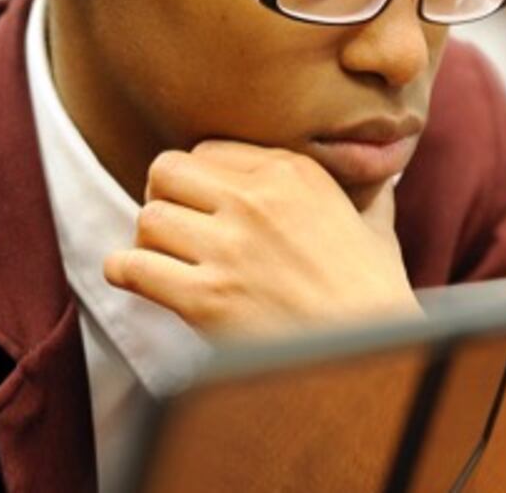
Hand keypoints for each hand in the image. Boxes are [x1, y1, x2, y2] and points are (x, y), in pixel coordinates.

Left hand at [103, 140, 420, 335]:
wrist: (374, 353)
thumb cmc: (376, 295)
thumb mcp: (376, 227)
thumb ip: (367, 194)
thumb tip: (380, 175)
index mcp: (293, 173)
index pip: (209, 151)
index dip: (199, 180)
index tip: (205, 206)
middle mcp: (257, 201)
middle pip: (167, 171)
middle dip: (163, 197)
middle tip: (175, 228)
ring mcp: (229, 249)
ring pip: (148, 217)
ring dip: (149, 240)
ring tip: (164, 260)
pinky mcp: (205, 298)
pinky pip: (133, 267)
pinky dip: (125, 272)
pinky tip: (137, 280)